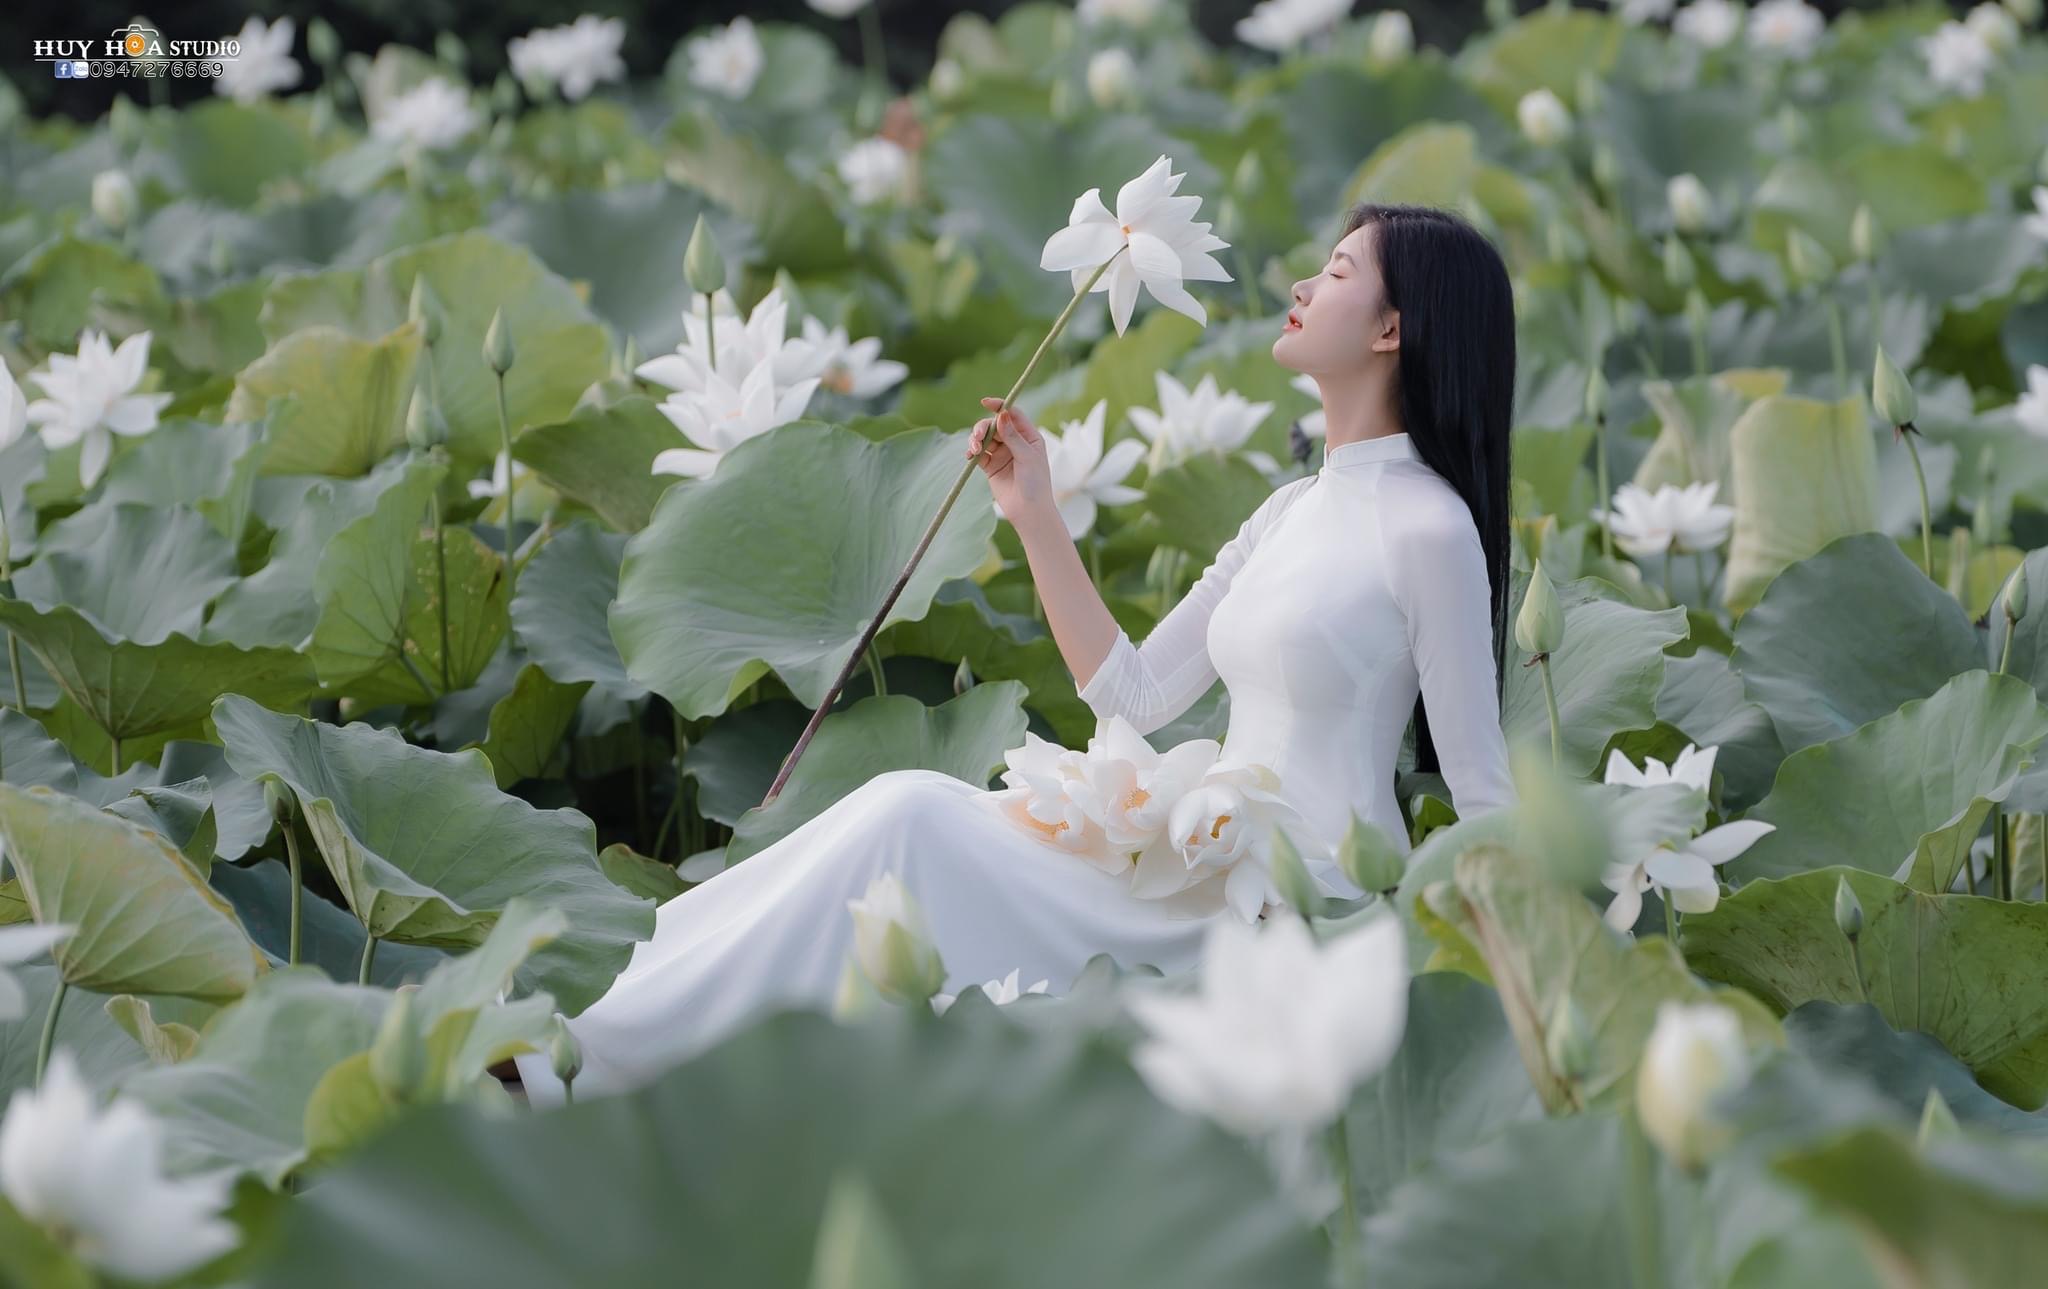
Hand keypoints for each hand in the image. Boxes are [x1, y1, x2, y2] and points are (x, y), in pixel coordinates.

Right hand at [967, 396, 1054, 526]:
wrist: (1029, 511)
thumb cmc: (1035, 483)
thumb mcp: (1027, 456)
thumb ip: (1012, 436)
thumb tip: (1001, 415)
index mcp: (1028, 436)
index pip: (1012, 414)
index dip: (999, 406)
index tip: (985, 402)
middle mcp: (1014, 442)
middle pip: (994, 425)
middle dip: (983, 428)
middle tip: (978, 437)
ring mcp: (1001, 454)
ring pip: (984, 438)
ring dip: (976, 439)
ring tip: (974, 450)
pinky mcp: (990, 466)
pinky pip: (978, 453)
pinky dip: (972, 452)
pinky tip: (970, 456)